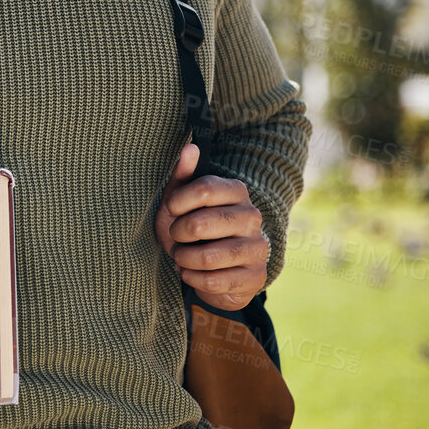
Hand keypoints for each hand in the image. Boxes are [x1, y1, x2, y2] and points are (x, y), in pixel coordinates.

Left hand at [153, 142, 268, 311]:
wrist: (215, 270)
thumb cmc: (193, 231)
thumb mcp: (181, 202)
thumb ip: (183, 176)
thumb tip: (190, 147)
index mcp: (236, 191)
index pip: (204, 188)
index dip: (177, 202)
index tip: (171, 210)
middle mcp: (252, 216)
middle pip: (200, 224)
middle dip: (177, 234)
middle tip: (176, 237)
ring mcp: (257, 247)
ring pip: (207, 256)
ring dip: (183, 258)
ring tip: (181, 256)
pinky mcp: (256, 276)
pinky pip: (214, 281)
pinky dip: (192, 278)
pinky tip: (191, 273)